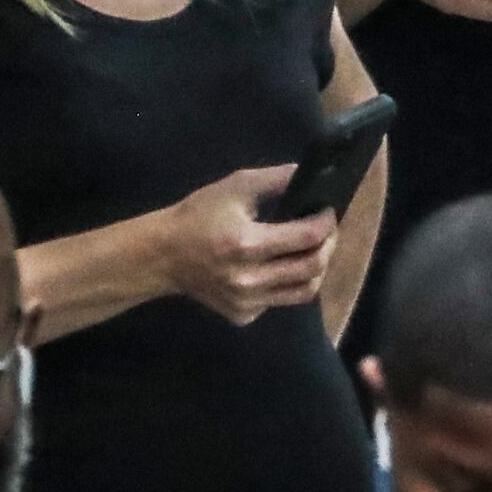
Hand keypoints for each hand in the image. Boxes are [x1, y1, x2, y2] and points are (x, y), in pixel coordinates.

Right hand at [158, 167, 339, 324]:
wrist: (162, 256)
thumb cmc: (199, 216)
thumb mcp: (236, 186)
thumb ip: (277, 179)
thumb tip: (314, 175)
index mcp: (247, 244)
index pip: (307, 237)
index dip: (326, 222)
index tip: (328, 211)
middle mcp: (249, 279)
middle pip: (313, 267)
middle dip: (329, 245)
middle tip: (327, 230)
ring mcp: (246, 302)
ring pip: (305, 291)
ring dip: (316, 268)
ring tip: (312, 249)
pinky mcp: (242, 315)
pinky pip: (281, 301)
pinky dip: (289, 283)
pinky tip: (280, 267)